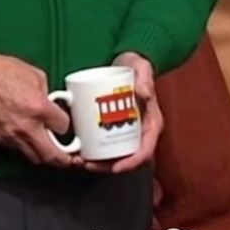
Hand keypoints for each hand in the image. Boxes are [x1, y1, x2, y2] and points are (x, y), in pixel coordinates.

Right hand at [0, 47, 79, 166]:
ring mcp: (11, 135)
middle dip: (64, 159)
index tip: (64, 123)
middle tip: (70, 156)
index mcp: (38, 108)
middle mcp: (26, 126)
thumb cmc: (0, 71)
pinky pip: (18, 151)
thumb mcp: (35, 75)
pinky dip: (27, 148)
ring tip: (50, 149)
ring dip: (45, 155)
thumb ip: (48, 94)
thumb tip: (54, 103)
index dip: (66, 124)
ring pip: (35, 158)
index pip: (63, 127)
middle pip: (52, 156)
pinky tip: (29, 140)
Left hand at [80, 51, 162, 173]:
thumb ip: (144, 79)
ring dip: (98, 161)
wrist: (126, 60)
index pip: (145, 151)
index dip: (131, 163)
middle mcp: (140, 132)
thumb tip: (143, 93)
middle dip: (107, 166)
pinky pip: (104, 142)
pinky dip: (93, 149)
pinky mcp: (113, 125)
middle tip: (87, 164)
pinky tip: (79, 148)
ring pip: (114, 154)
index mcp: (151, 124)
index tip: (115, 168)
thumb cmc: (137, 65)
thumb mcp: (142, 68)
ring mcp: (126, 130)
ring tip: (79, 159)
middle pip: (126, 157)